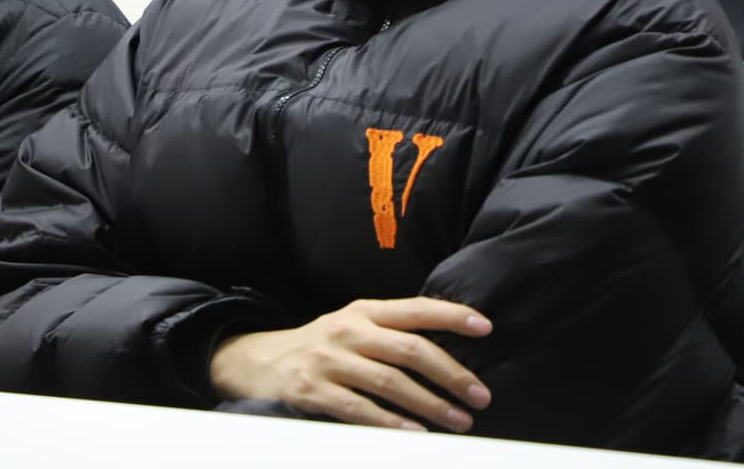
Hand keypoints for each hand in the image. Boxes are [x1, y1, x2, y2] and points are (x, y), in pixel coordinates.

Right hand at [209, 297, 492, 432]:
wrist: (257, 361)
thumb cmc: (321, 346)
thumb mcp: (353, 326)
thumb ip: (391, 333)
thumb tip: (447, 352)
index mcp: (365, 310)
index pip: (416, 309)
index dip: (452, 316)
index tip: (485, 328)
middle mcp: (348, 330)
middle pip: (410, 349)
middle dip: (451, 373)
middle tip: (480, 395)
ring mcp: (329, 360)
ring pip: (390, 382)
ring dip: (430, 404)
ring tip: (458, 420)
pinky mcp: (312, 390)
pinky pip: (359, 409)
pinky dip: (390, 422)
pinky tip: (415, 434)